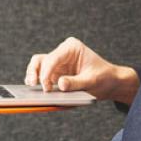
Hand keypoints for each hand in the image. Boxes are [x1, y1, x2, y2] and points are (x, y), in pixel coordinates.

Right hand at [24, 36, 139, 103]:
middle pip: (41, 61)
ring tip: (30, 88)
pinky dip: (38, 84)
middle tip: (32, 85)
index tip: (45, 87)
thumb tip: (59, 84)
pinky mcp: (55, 74)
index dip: (46, 72)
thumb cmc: (104, 77)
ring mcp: (57, 64)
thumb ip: (75, 83)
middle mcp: (62, 53)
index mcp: (72, 47)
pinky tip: (37, 93)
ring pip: (37, 67)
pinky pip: (42, 77)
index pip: (53, 58)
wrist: (110, 82)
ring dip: (33, 77)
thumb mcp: (92, 81)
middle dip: (36, 73)